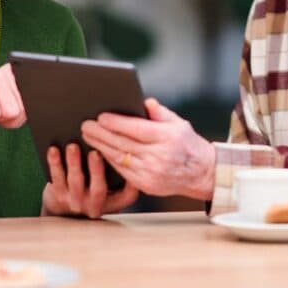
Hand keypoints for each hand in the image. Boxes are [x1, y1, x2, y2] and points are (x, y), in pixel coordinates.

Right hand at [0, 63, 26, 128]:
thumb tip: (23, 111)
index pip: (37, 101)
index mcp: (21, 75)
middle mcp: (10, 72)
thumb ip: (24, 110)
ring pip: (11, 113)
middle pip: (23, 110)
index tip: (11, 107)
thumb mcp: (11, 109)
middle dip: (8, 118)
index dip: (23, 113)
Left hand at [41, 143, 138, 218]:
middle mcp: (95, 205)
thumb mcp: (112, 187)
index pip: (127, 196)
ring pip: (75, 182)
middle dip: (97, 170)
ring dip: (74, 163)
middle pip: (98, 189)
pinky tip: (54, 150)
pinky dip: (55, 164)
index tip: (128, 163)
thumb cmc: (93, 188)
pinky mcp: (58, 197)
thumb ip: (119, 172)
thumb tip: (124, 144)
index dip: (132, 183)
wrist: (64, 209)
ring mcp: (76, 202)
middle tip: (95, 152)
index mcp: (113, 202)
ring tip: (72, 147)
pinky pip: (56, 179)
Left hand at [81, 98, 215, 200]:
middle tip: (86, 125)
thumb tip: (143, 102)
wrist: (201, 173)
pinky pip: (122, 171)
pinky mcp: (146, 185)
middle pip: (123, 143)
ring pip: (119, 158)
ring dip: (100, 147)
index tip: (100, 117)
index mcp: (167, 138)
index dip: (116, 123)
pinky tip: (100, 151)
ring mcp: (151, 173)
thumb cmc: (188, 143)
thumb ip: (159, 112)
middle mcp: (159, 156)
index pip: (136, 129)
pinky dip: (109, 160)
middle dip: (101, 134)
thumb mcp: (178, 123)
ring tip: (88, 136)